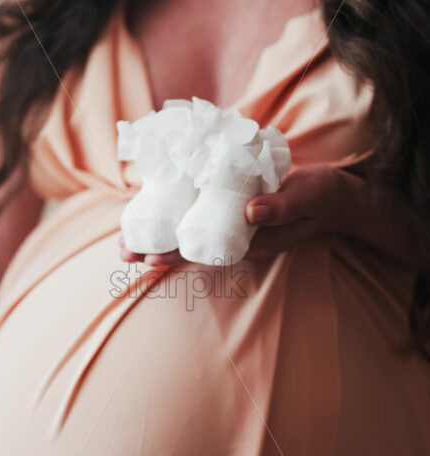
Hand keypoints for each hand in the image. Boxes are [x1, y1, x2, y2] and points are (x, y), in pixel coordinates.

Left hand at [119, 165, 344, 266]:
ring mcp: (233, 228)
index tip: (149, 260)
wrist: (333, 195)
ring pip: (191, 237)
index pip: (207, 253)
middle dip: (156, 252)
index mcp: (252, 241)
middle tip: (122, 254)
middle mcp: (237, 239)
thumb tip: (249, 214)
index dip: (177, 256)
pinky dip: (175, 219)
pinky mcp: (232, 212)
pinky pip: (199, 220)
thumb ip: (282, 207)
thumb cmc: (320, 196)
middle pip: (191, 250)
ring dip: (159, 239)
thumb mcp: (306, 197)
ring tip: (125, 244)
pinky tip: (152, 216)